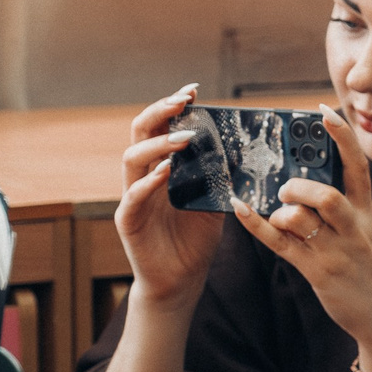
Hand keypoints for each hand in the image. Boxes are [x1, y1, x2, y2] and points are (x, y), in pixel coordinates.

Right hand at [116, 85, 224, 309]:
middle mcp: (143, 177)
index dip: (173, 108)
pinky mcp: (128, 221)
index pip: (161, 128)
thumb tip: (244, 151)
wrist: (180, 279)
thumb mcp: (214, 202)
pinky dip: (148, 183)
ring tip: (184, 139)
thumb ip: (221, 177)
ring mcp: (132, 197)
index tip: (193, 92)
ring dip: (158, 144)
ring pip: (132, 159)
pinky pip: (133, 197)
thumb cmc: (195, 239)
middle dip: (161, 112)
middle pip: (141, 133)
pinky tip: (165, 173)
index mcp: (162, 168)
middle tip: (184, 100)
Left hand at [230, 110, 371, 366]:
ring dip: (282, 210)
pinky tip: (241, 208)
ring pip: (301, 217)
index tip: (323, 111)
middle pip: (326, 194)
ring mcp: (334, 250)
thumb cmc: (370, 271)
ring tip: (280, 213)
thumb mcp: (366, 235)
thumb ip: (343, 209)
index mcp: (366, 214)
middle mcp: (353, 228)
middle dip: (299, 186)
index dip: (342, 136)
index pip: (358, 167)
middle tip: (288, 188)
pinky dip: (256, 224)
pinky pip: (280, 242)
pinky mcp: (316, 271)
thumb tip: (305, 181)